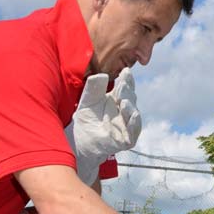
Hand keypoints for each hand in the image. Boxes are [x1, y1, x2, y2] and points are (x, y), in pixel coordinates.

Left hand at [65, 69, 141, 185]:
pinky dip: (135, 124)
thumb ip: (93, 87)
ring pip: (134, 115)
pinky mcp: (126, 140)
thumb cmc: (85, 119)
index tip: (125, 72)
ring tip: (124, 101)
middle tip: (122, 85)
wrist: (79, 141)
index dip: (127, 80)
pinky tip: (133, 115)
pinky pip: (134, 132)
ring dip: (131, 107)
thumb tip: (103, 75)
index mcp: (117, 99)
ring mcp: (126, 126)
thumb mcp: (87, 99)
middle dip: (127, 92)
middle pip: (130, 99)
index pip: (125, 87)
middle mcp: (124, 111)